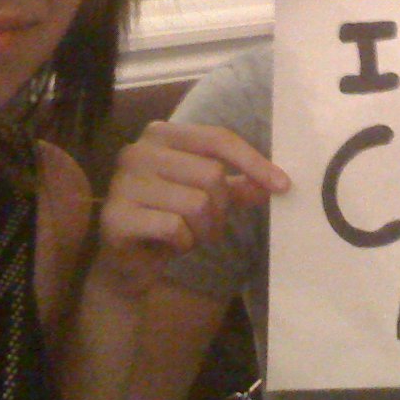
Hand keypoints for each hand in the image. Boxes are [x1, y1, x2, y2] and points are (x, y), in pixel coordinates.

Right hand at [94, 121, 289, 294]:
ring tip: (188, 235)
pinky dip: (183, 242)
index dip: (254, 163)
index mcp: (161, 135)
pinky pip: (173, 227)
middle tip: (207, 226)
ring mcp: (123, 182)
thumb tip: (276, 183)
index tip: (283, 186)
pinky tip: (170, 244)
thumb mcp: (208, 198)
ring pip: (196, 203)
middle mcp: (138, 151)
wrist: (126, 263)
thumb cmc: (168, 220)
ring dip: (203, 229)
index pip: (219, 139)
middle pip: (211, 174)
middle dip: (221, 209)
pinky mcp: (116, 216)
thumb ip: (238, 186)